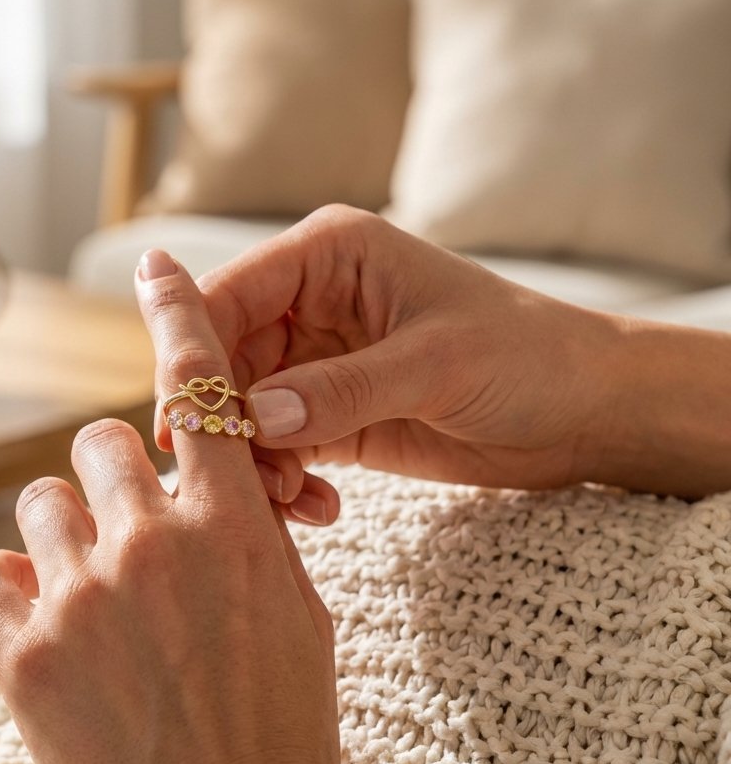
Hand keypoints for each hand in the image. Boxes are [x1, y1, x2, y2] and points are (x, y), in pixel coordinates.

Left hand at [0, 252, 413, 763]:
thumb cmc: (283, 735)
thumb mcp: (297, 616)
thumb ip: (251, 536)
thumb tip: (210, 490)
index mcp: (235, 527)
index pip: (204, 389)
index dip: (180, 315)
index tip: (158, 265)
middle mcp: (153, 543)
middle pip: (100, 442)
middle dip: (114, 481)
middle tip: (130, 537)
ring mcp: (81, 597)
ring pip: (38, 503)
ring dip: (62, 537)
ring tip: (89, 599)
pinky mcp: (23, 656)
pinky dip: (7, 595)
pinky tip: (41, 634)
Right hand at [196, 204, 621, 490]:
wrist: (582, 411)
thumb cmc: (526, 355)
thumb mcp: (435, 364)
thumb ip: (342, 389)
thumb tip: (254, 417)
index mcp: (328, 256)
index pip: (230, 295)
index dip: (195, 352)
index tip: (180, 418)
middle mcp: (311, 302)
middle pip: (226, 360)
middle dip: (227, 422)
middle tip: (241, 481)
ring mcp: (318, 362)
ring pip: (246, 412)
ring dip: (256, 462)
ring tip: (292, 500)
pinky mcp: (331, 415)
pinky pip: (278, 448)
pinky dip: (283, 482)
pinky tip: (317, 508)